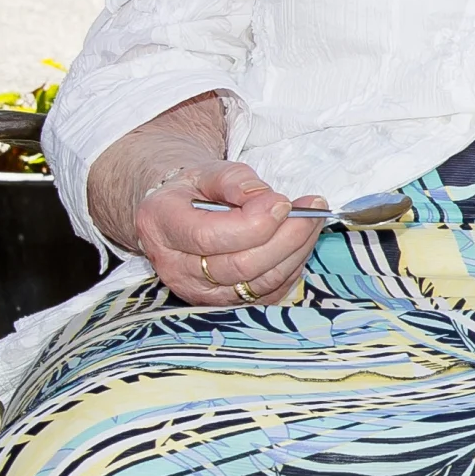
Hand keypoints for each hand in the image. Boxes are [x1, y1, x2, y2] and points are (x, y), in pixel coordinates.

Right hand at [134, 163, 328, 307]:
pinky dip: (291, 268)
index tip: (283, 202)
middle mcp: (175, 267)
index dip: (254, 223)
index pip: (209, 236)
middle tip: (311, 210)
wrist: (181, 215)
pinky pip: (268, 294)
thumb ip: (236, 180)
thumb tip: (268, 199)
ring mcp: (199, 292)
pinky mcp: (226, 303)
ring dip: (295, 252)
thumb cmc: (196, 191)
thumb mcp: (207, 172)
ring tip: (312, 221)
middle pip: (239, 265)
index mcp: (161, 225)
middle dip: (284, 238)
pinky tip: (301, 243)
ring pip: (258, 283)